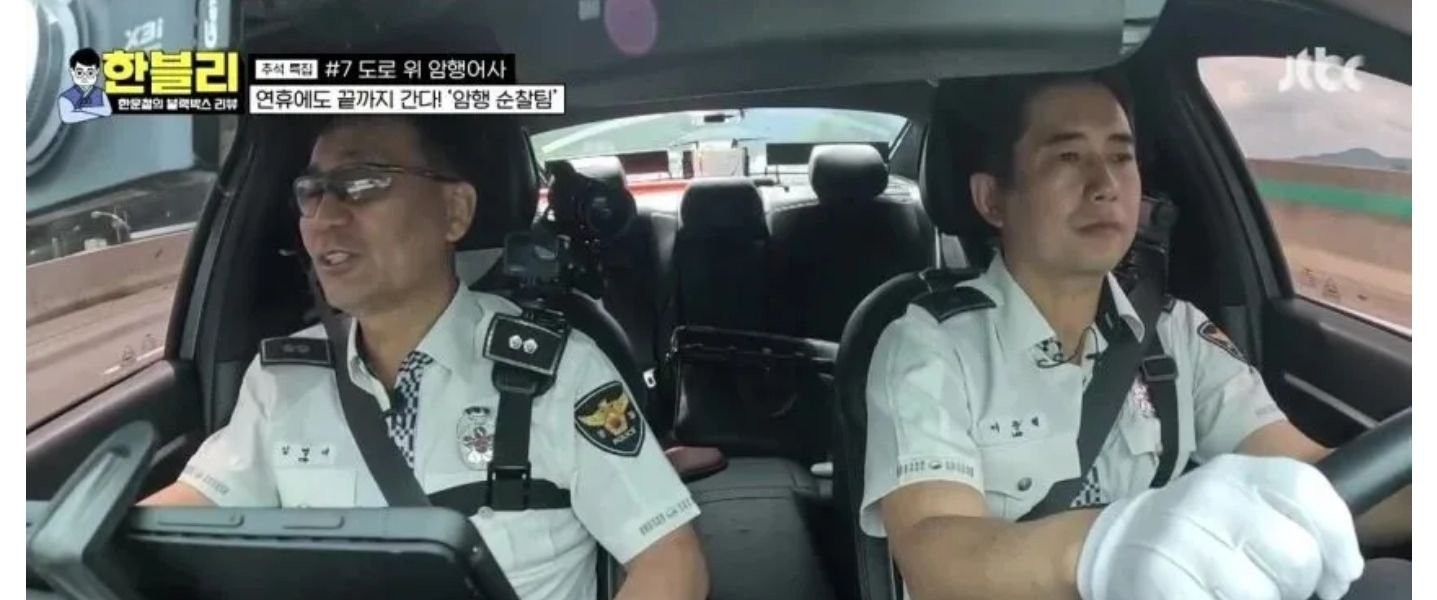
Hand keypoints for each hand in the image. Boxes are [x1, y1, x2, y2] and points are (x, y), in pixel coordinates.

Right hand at [1077, 454, 1363, 599]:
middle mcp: (1207, 496)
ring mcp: (1179, 536)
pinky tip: (1211, 597)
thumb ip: (1289, 517)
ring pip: (1261, 592)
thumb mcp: (1239, 504)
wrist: (1118, 546)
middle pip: (1295, 553)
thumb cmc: (1198, 533)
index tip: (1338, 574)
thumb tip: (1342, 569)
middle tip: (1274, 588)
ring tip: (1233, 592)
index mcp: (1235, 473)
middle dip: (1296, 585)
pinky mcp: (1159, 577)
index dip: (1337, 539)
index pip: (1306, 490)